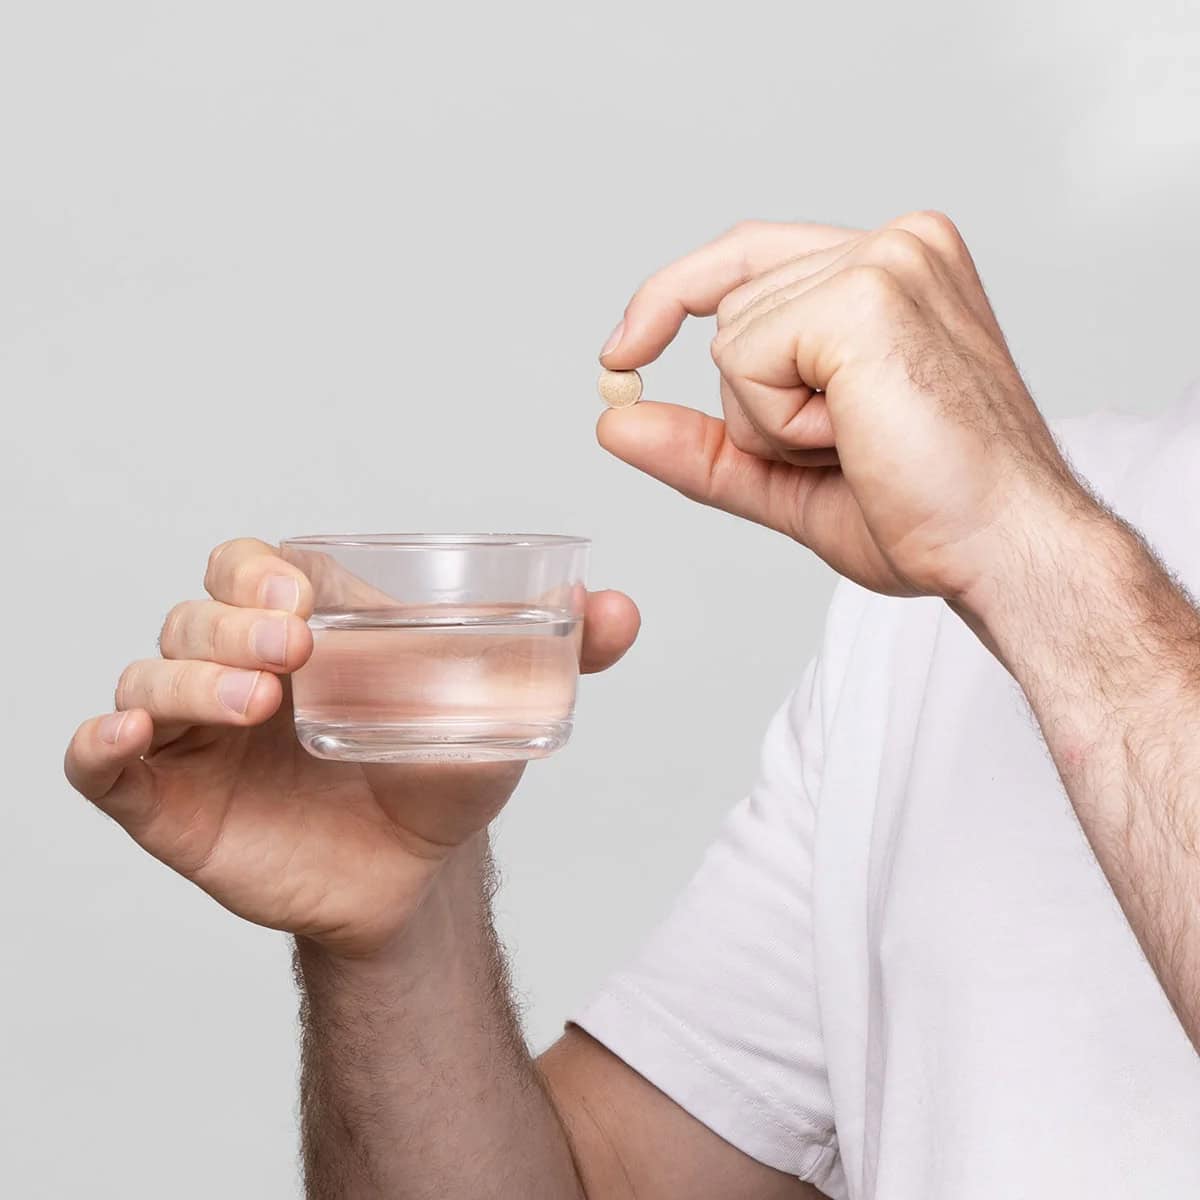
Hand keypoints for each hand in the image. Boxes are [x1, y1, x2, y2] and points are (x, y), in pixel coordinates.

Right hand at [65, 538, 639, 958]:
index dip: (262, 572)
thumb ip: (564, 656)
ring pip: (152, 674)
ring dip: (188, 678)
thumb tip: (617, 606)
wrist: (411, 875)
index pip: (253, 569)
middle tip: (292, 651)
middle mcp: (237, 663)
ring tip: (256, 704)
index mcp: (302, 627)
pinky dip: (100, 743)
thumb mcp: (498, 708)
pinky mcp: (166, 795)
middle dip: (232, 623)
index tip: (306, 600)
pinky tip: (124, 739)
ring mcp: (196, 730)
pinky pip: (102, 760)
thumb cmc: (437, 775)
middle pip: (196, 614)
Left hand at [597, 213, 1094, 614]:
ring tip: (863, 444)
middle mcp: (896, 243)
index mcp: (894, 268)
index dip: (672, 295)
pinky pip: (744, 359)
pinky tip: (855, 438)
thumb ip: (705, 446)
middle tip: (851, 448)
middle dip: (756, 406)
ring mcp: (885, 259)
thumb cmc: (927, 515)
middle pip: (729, 309)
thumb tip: (613, 422)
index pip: (749, 254)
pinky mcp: (867, 295)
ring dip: (772, 422)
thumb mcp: (788, 476)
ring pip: (731, 339)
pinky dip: (777, 423)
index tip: (621, 352)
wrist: (1003, 551)